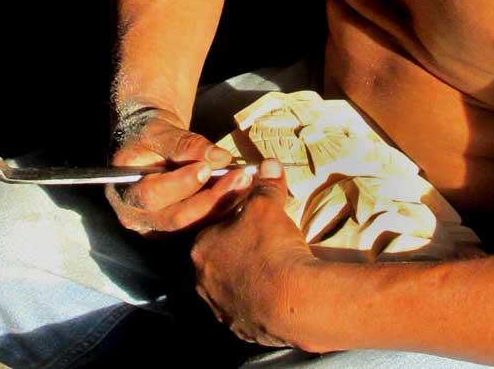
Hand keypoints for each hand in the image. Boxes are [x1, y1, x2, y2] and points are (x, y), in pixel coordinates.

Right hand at [106, 108, 252, 235]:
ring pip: (195, 224)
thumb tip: (218, 157)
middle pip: (177, 217)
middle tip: (240, 177)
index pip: (152, 195)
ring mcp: (158, 226)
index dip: (181, 184)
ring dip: (223, 204)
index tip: (206, 168)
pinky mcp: (178, 227)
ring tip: (247, 182)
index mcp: (123, 193)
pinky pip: (203, 222)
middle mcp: (137, 217)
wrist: (150, 141)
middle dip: (211, 198)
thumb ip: (184, 144)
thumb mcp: (159, 130)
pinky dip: (224, 207)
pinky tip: (243, 191)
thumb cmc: (147, 133)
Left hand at [191, 159, 317, 347]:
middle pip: (218, 260)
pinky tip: (277, 292)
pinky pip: (246, 310)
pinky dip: (258, 301)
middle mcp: (202, 281)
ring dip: (246, 278)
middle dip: (237, 252)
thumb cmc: (270, 247)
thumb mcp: (268, 206)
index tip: (251, 222)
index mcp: (201, 248)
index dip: (232, 224)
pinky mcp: (240, 329)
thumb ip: (265, 185)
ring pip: (230, 287)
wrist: (292, 300)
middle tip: (263, 245)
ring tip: (273, 269)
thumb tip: (269, 164)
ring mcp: (220, 308)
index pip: (211, 230)